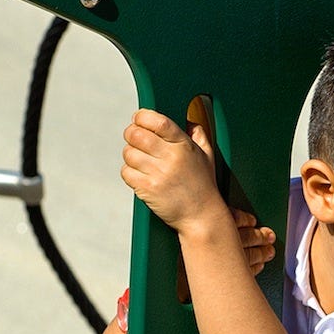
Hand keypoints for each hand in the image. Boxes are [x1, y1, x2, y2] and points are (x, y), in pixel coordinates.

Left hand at [118, 108, 267, 253]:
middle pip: (136, 135)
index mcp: (184, 146)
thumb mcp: (207, 156)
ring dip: (131, 156)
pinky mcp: (147, 189)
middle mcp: (171, 158)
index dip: (142, 116)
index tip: (139, 118)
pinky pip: (126, 172)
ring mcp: (158, 174)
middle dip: (131, 134)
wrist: (201, 216)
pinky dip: (130, 173)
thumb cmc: (203, 185)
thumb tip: (190, 120)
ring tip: (142, 162)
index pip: (158, 122)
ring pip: (128, 153)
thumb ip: (199, 135)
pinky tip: (141, 177)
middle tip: (135, 139)